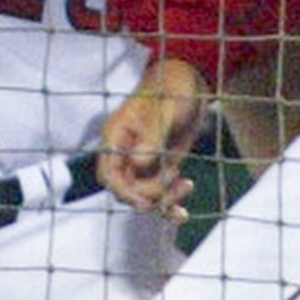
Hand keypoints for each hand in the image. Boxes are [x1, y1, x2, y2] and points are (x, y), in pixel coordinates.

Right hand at [100, 55, 211, 215]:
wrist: (191, 86)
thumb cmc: (172, 90)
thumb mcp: (163, 112)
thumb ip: (151, 138)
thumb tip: (138, 164)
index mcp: (117, 136)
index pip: (108, 173)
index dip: (123, 191)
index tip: (144, 201)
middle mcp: (126, 153)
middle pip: (126, 189)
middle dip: (149, 193)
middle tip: (173, 179)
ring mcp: (143, 162)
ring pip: (144, 195)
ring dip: (164, 199)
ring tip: (186, 185)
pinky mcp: (160, 168)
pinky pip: (160, 194)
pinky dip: (170, 204)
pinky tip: (182, 213)